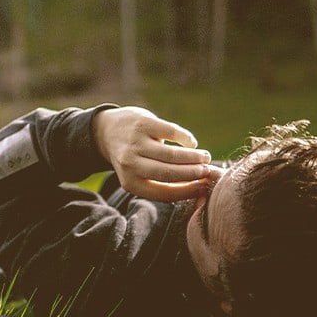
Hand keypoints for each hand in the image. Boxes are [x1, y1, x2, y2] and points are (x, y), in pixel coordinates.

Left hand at [93, 106, 211, 201]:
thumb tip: (200, 188)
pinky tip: (191, 144)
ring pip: (172, 155)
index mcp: (131, 183)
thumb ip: (162, 182)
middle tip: (208, 171)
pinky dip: (186, 139)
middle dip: (194, 174)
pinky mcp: (143, 123)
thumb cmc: (134, 158)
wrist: (107, 131)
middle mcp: (130, 164)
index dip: (189, 191)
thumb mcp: (140, 175)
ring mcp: (136, 143)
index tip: (205, 186)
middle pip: (169, 173)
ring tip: (206, 157)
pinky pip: (171, 132)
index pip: (165, 193)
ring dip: (194, 157)